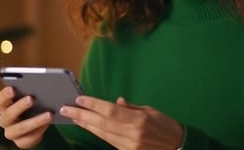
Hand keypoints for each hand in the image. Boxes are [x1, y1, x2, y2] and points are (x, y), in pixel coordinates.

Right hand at [0, 86, 52, 148]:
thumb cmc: (33, 106)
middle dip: (20, 106)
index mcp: (4, 106)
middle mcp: (4, 119)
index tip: (13, 88)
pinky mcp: (20, 142)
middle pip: (8, 114)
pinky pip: (28, 138)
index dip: (5, 94)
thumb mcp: (31, 97)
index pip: (0, 100)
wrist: (35, 125)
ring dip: (35, 121)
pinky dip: (39, 131)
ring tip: (49, 114)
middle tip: (32, 98)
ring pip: (20, 128)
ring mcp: (11, 132)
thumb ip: (32, 91)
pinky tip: (48, 124)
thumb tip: (44, 83)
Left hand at [61, 95, 183, 149]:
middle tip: (66, 109)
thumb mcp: (150, 111)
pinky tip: (87, 126)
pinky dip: (97, 133)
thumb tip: (115, 102)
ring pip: (102, 134)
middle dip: (82, 115)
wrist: (177, 146)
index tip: (79, 99)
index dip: (93, 105)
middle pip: (101, 123)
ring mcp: (129, 146)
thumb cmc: (165, 125)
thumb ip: (130, 108)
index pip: (110, 111)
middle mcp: (133, 134)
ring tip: (72, 117)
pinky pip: (108, 141)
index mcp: (139, 119)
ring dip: (85, 125)